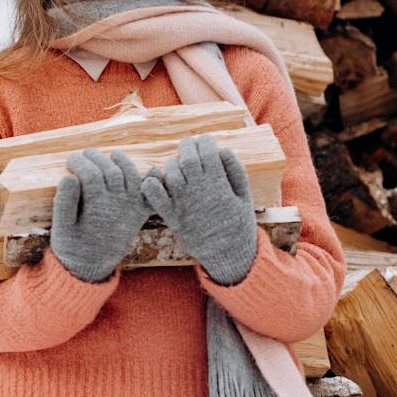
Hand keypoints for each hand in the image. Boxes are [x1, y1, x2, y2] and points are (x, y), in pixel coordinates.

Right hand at [50, 149, 150, 282]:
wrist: (92, 268)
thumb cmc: (73, 246)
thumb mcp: (62, 228)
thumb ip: (64, 203)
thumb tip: (69, 177)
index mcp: (97, 207)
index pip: (90, 174)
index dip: (80, 162)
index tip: (70, 158)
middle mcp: (118, 205)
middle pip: (110, 170)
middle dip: (96, 158)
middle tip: (84, 154)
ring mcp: (131, 208)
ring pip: (131, 176)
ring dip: (122, 162)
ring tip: (111, 155)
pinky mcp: (139, 214)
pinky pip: (150, 195)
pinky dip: (154, 181)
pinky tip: (152, 170)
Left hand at [141, 134, 256, 284]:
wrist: (227, 255)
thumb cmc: (238, 224)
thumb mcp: (245, 197)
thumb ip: (236, 172)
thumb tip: (223, 149)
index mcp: (219, 185)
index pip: (208, 151)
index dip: (206, 141)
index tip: (207, 141)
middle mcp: (199, 191)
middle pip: (187, 158)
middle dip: (188, 146)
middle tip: (190, 145)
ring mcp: (183, 204)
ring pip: (170, 173)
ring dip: (173, 162)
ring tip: (179, 163)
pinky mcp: (171, 217)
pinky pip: (155, 197)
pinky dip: (151, 185)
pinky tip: (156, 179)